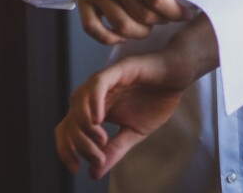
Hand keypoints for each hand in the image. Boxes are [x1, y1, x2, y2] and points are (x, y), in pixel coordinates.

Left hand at [55, 15, 219, 178]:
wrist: (177, 79)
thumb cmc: (155, 101)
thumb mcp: (134, 133)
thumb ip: (114, 150)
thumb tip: (94, 173)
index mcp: (94, 110)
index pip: (67, 129)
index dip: (65, 149)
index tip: (76, 168)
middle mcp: (93, 96)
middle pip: (70, 119)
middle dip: (80, 144)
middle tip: (98, 158)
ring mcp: (104, 81)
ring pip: (78, 102)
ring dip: (85, 125)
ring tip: (102, 140)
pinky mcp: (117, 70)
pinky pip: (97, 84)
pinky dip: (93, 101)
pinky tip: (99, 119)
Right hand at [62, 0, 223, 44]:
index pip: (157, 0)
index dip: (175, 13)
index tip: (185, 13)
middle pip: (142, 16)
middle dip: (160, 22)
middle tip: (167, 17)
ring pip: (121, 26)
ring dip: (140, 33)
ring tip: (149, 25)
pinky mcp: (83, 1)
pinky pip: (94, 30)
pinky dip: (110, 38)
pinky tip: (124, 33)